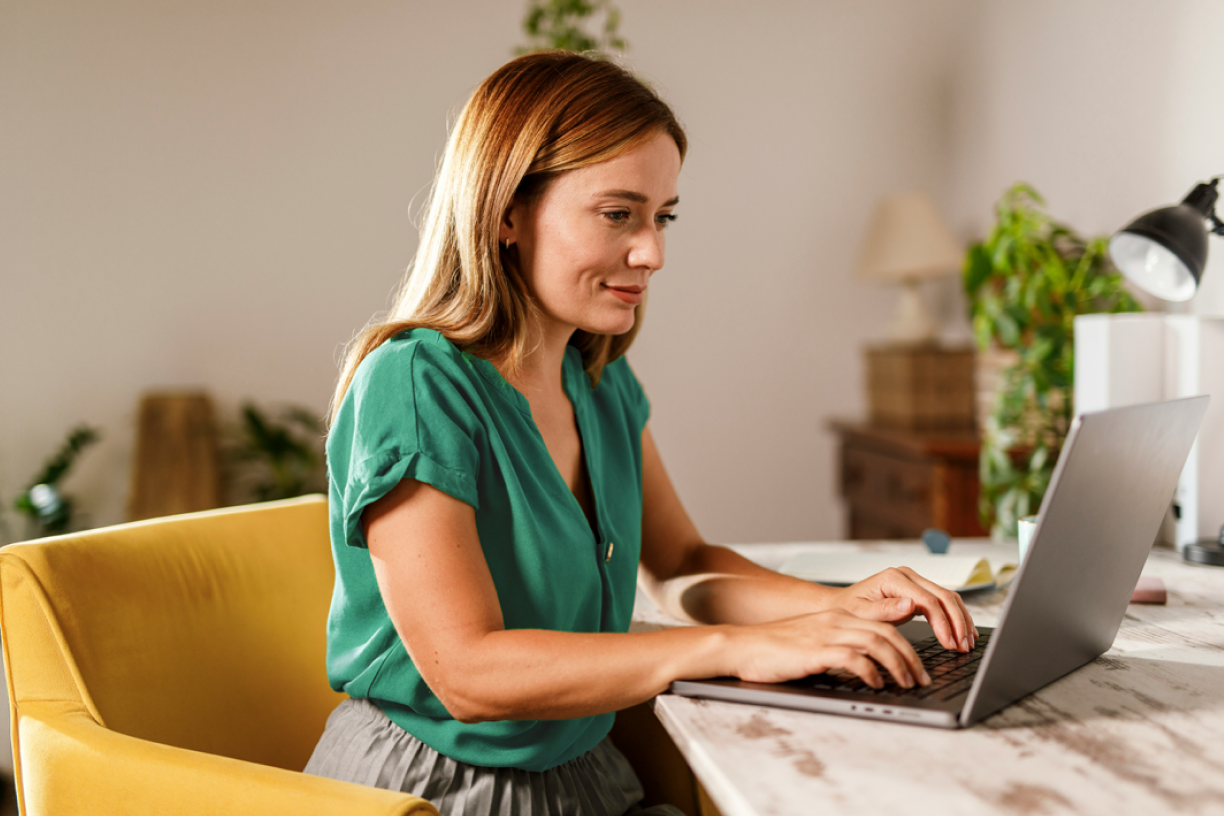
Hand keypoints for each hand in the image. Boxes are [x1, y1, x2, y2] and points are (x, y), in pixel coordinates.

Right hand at [726, 609, 930, 688]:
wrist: (741, 646)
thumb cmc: (775, 649)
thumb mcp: (813, 642)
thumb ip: (840, 646)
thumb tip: (867, 666)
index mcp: (837, 616)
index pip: (884, 625)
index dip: (907, 646)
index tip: (917, 668)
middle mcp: (835, 620)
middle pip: (888, 632)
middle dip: (911, 658)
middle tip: (921, 679)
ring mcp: (826, 633)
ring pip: (877, 643)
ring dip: (898, 665)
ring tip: (906, 684)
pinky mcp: (815, 650)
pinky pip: (853, 658)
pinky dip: (870, 672)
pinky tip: (875, 684)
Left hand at [831, 567, 977, 652]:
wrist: (841, 605)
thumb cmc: (848, 610)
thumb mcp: (862, 613)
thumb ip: (884, 610)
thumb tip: (910, 605)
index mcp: (893, 578)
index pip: (928, 600)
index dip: (943, 623)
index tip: (949, 644)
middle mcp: (907, 575)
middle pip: (944, 596)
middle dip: (957, 623)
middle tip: (964, 647)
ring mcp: (914, 581)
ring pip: (948, 598)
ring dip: (961, 620)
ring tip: (966, 644)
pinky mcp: (918, 590)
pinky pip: (943, 602)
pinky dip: (955, 617)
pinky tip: (962, 633)